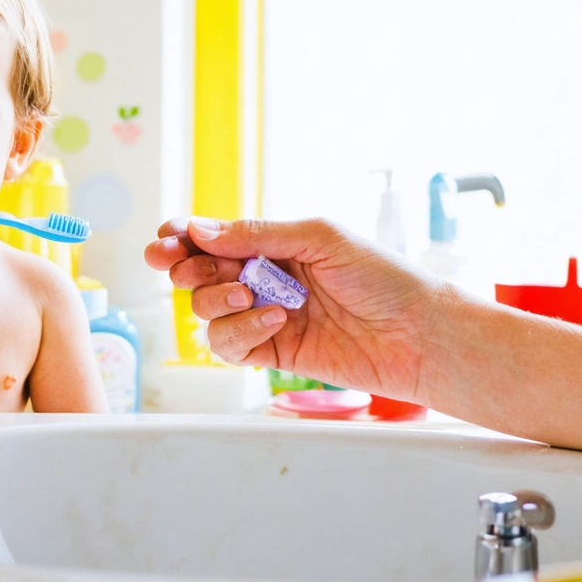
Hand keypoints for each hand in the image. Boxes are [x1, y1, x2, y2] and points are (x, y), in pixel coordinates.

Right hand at [145, 217, 445, 402]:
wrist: (417, 333)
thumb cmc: (382, 276)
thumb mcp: (319, 237)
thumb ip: (257, 235)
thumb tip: (199, 229)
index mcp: (275, 243)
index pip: (215, 237)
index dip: (183, 238)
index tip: (164, 241)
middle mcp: (265, 279)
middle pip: (200, 274)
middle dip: (187, 268)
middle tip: (185, 266)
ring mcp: (266, 316)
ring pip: (207, 312)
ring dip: (215, 301)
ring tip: (247, 296)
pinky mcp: (273, 352)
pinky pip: (230, 345)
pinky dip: (240, 332)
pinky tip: (272, 322)